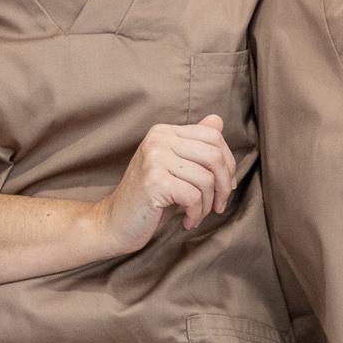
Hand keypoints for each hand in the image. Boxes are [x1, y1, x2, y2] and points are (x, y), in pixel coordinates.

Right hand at [99, 117, 237, 254]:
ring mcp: (155, 159)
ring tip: (196, 215)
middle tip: (218, 205)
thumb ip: (195, 144)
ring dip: (207, 205)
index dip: (228, 163)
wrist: (114, 222)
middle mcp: (158, 139)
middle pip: (214, 155)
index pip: (213, 135)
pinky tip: (187, 221)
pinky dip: (196, 214)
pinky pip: (193, 197)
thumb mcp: (175, 167)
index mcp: (164, 132)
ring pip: (206, 179)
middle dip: (224, 185)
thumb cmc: (150, 197)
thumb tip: (218, 120)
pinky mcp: (154, 181)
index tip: (225, 186)